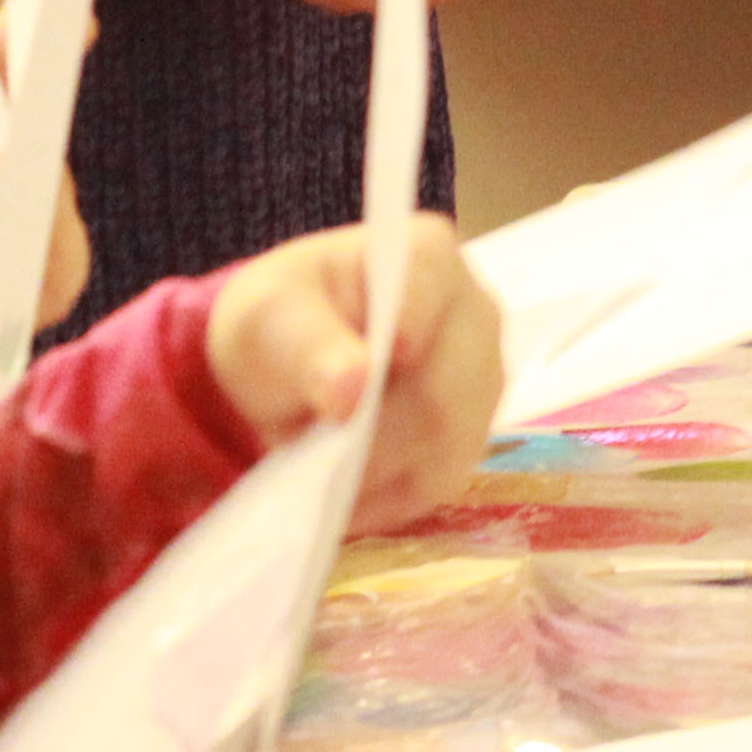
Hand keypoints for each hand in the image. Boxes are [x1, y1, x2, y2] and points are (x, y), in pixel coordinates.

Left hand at [205, 216, 504, 526]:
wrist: (288, 361)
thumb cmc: (281, 321)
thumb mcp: (268, 318)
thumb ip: (308, 345)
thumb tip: (353, 388)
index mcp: (427, 255)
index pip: (429, 295)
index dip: (399, 339)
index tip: (353, 386)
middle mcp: (475, 312)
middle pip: (447, 387)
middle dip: (373, 432)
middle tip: (311, 450)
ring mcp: (484, 377)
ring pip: (450, 441)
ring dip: (376, 469)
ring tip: (321, 472)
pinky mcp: (473, 434)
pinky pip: (442, 479)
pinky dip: (385, 497)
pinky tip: (343, 492)